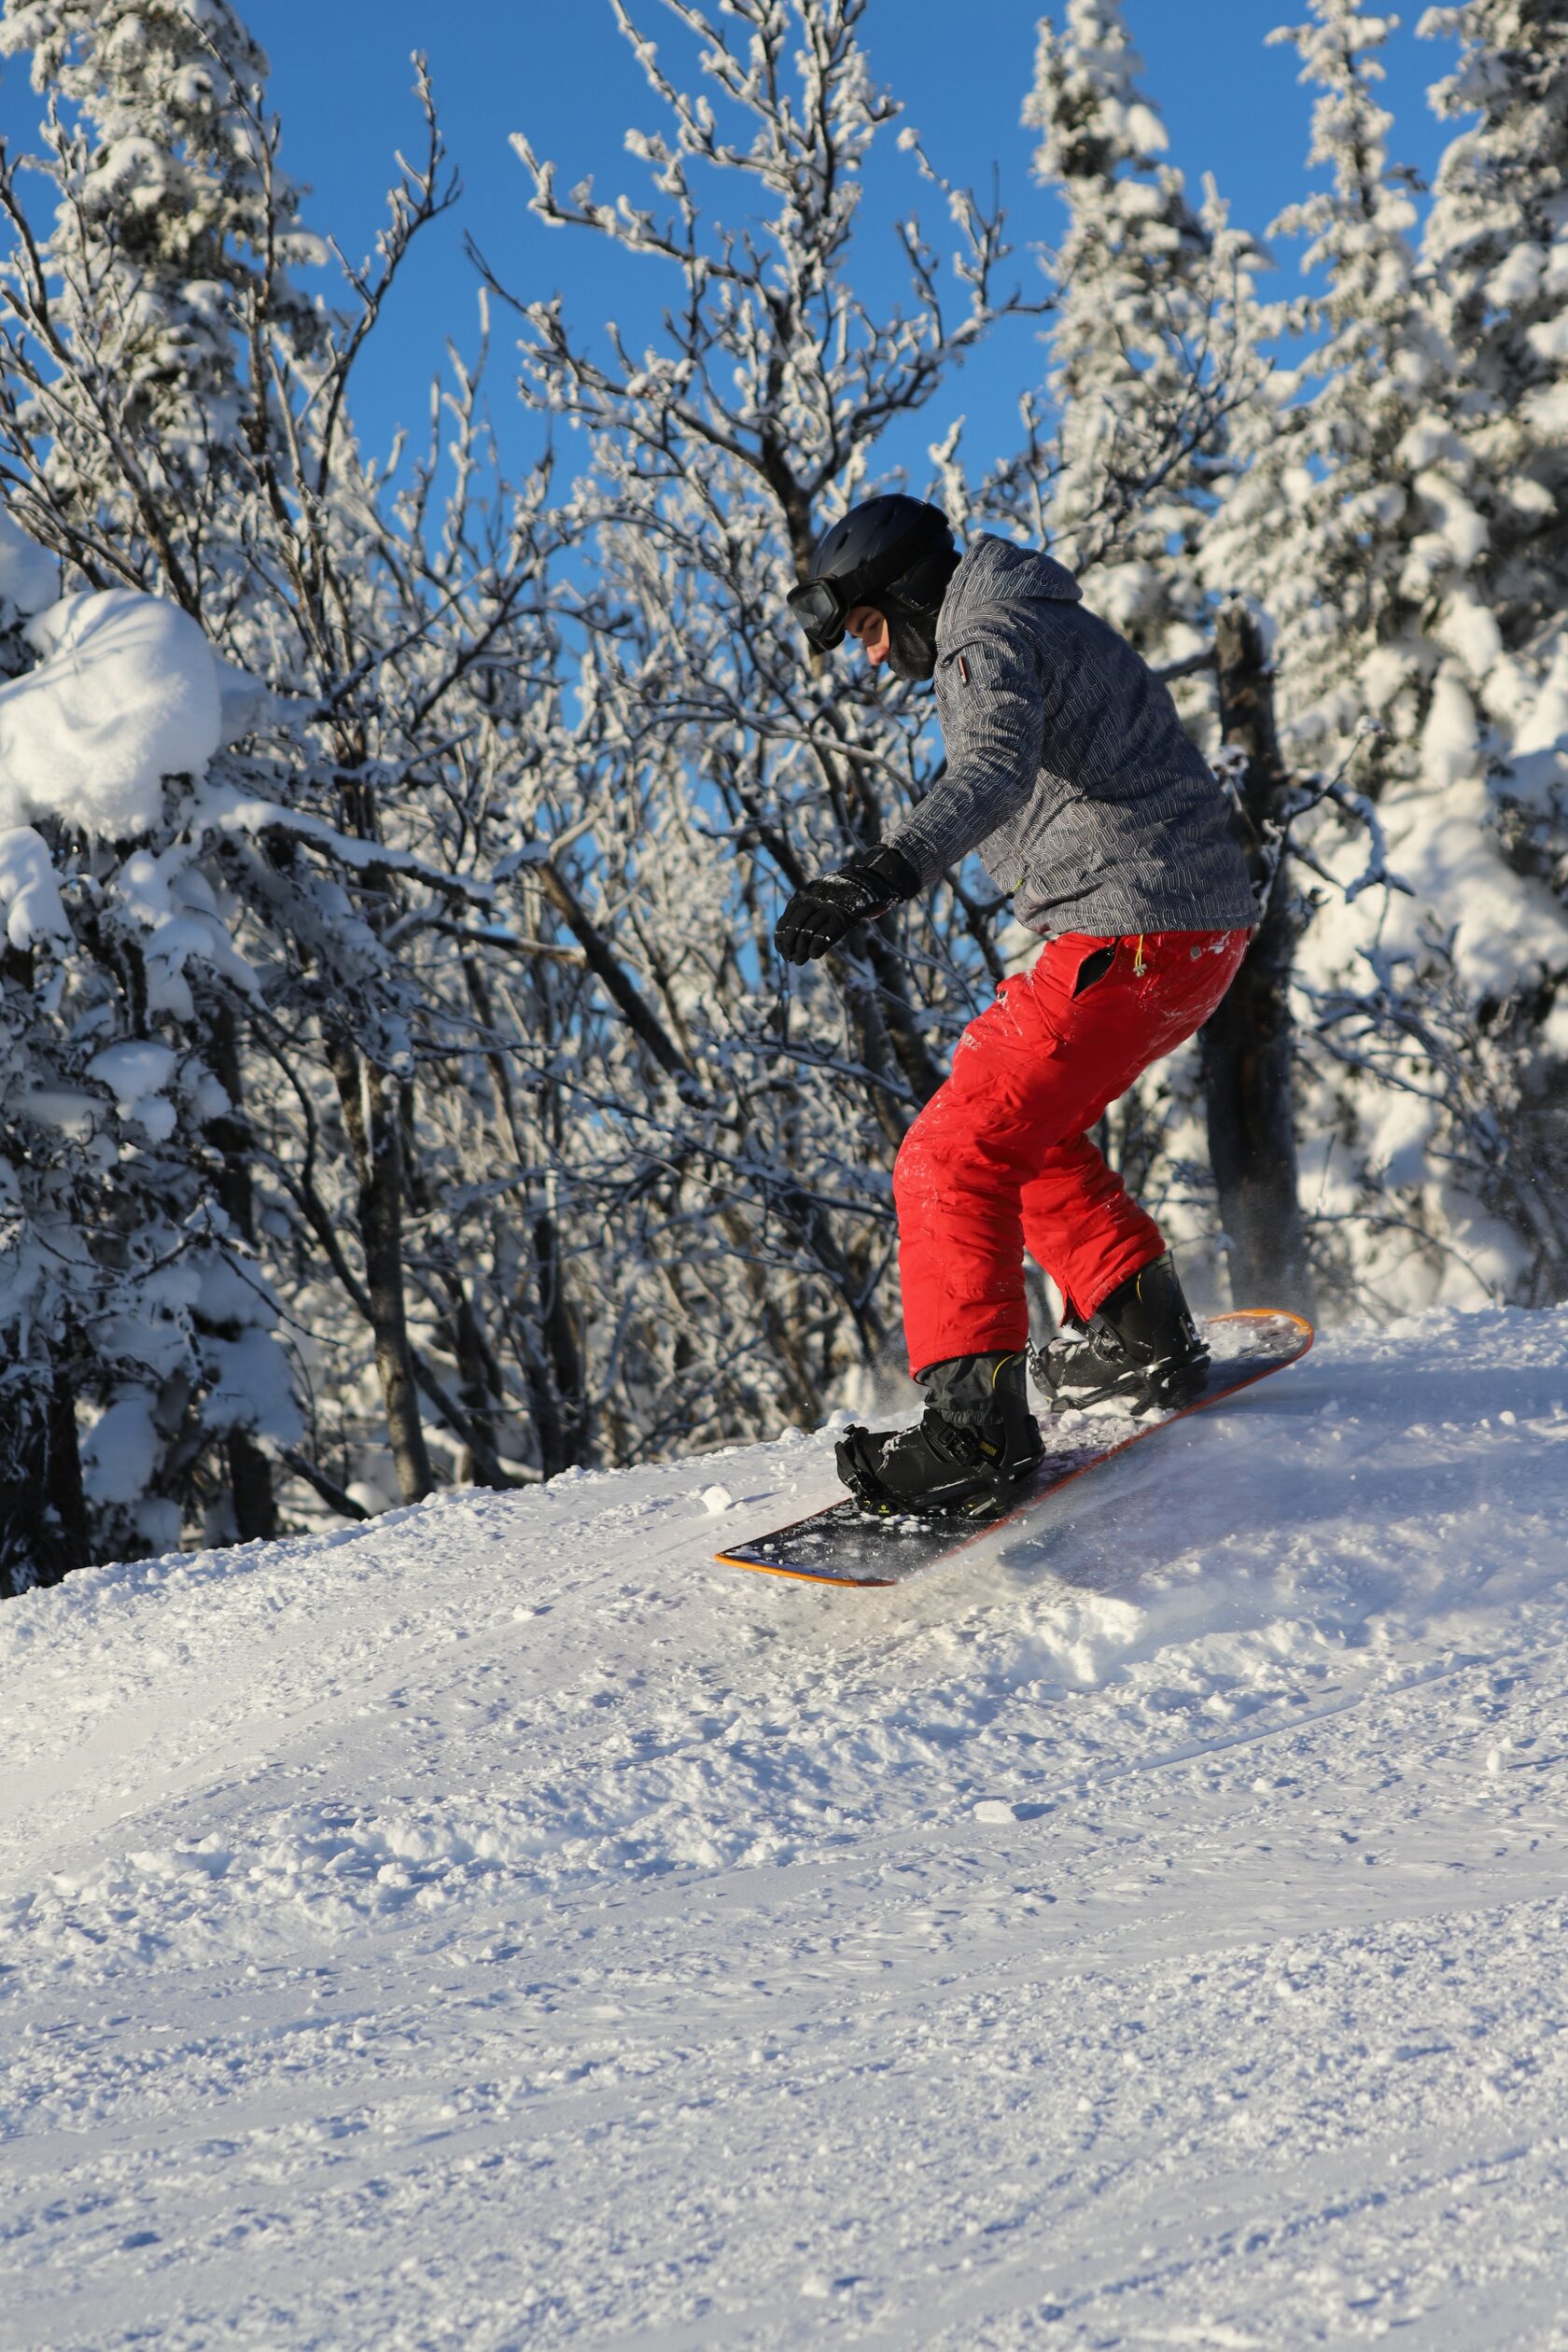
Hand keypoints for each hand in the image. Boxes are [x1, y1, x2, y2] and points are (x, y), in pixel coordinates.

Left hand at [774, 845, 919, 964]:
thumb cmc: (837, 897)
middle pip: (797, 924)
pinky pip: (826, 933)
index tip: (781, 950)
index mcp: (805, 894)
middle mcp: (814, 899)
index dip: (781, 935)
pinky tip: (813, 955)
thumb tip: (789, 942)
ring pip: (810, 929)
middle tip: (789, 957)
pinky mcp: (842, 916)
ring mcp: (829, 907)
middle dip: (790, 942)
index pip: (788, 917)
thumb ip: (804, 915)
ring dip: (802, 948)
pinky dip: (818, 946)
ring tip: (798, 960)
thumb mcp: (818, 899)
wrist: (863, 883)